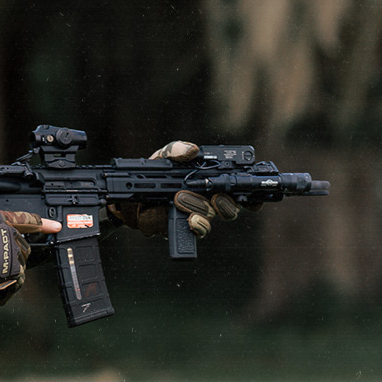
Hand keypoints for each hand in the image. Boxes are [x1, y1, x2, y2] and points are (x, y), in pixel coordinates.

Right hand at [0, 210, 59, 304]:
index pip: (25, 219)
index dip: (42, 223)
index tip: (55, 226)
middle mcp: (9, 233)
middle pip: (23, 246)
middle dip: (12, 257)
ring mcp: (14, 251)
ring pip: (21, 264)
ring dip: (9, 272)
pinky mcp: (16, 270)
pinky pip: (17, 280)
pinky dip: (7, 287)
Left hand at [107, 140, 243, 237]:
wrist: (126, 195)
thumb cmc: (151, 174)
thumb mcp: (163, 156)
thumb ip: (177, 149)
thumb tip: (193, 150)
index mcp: (210, 183)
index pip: (239, 192)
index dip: (252, 197)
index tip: (254, 198)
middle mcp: (207, 202)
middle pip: (230, 209)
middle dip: (224, 203)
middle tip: (213, 197)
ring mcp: (194, 217)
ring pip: (210, 219)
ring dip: (199, 208)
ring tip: (181, 198)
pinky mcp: (179, 229)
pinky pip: (193, 232)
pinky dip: (193, 225)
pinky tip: (189, 219)